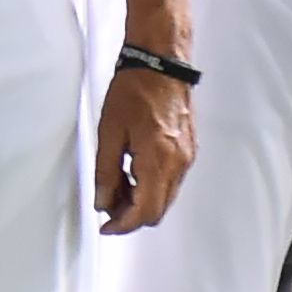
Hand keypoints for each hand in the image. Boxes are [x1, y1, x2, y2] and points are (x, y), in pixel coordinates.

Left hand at [91, 61, 195, 232]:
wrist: (160, 64)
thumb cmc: (135, 90)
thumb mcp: (109, 132)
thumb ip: (106, 172)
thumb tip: (103, 202)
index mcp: (158, 160)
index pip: (145, 211)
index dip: (124, 225)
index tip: (107, 227)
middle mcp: (178, 163)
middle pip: (158, 209)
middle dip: (131, 215)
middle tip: (107, 206)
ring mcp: (186, 157)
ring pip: (165, 196)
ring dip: (141, 200)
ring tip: (116, 185)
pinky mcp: (187, 149)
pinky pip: (171, 181)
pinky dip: (151, 185)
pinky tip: (131, 172)